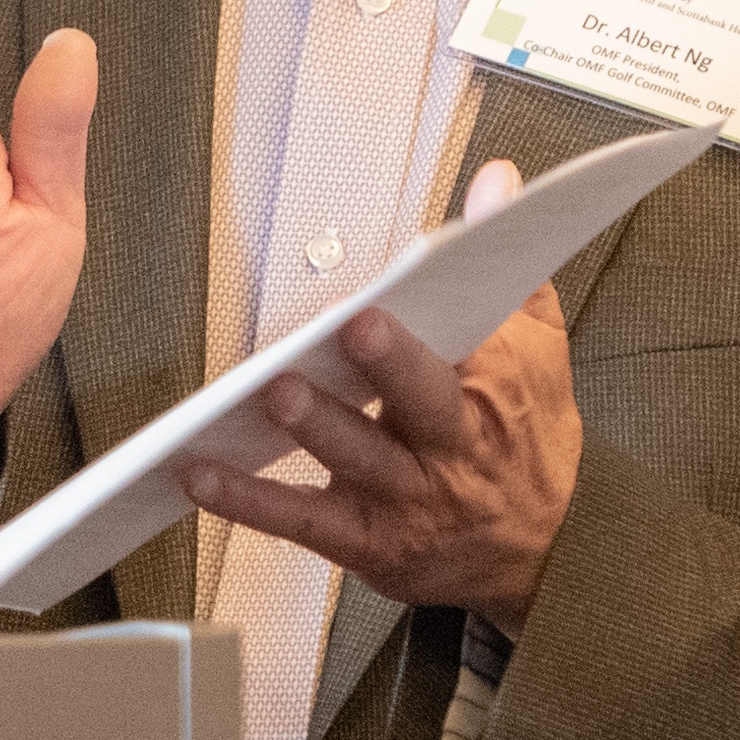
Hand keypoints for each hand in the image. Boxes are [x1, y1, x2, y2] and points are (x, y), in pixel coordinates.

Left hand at [180, 157, 580, 633]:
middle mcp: (452, 448)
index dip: (440, 319)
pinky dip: (249, 499)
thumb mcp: (539, 354)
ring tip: (273, 392)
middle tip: (352, 328)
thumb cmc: (525, 444)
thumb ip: (509, 266)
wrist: (539, 560)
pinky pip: (303, 520)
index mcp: (495, 393)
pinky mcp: (367, 542)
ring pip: (359, 458)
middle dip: (391, 365)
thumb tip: (496, 179)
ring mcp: (408, 498)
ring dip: (316, 425)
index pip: (474, 346)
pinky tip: (201, 471)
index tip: (408, 288)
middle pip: (425, 401)